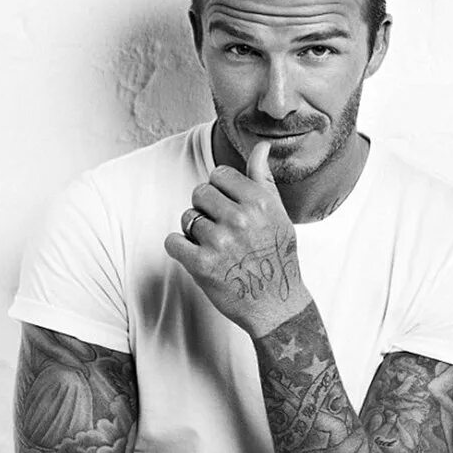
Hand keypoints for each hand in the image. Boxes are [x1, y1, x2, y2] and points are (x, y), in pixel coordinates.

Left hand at [164, 142, 311, 337]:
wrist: (276, 306)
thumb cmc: (278, 258)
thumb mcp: (280, 215)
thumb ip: (263, 179)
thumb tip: (261, 146)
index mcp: (260, 201)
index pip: (219, 175)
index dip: (221, 191)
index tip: (230, 209)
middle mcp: (241, 218)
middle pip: (200, 192)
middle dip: (206, 209)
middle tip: (222, 231)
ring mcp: (220, 241)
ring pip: (187, 217)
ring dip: (195, 232)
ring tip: (216, 248)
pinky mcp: (201, 264)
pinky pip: (173, 241)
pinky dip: (180, 249)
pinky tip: (198, 257)